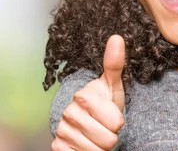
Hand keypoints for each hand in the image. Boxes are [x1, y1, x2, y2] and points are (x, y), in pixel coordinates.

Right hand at [51, 35, 125, 150]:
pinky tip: (85, 142)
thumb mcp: (113, 84)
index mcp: (85, 96)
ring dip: (100, 145)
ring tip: (97, 134)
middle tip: (105, 126)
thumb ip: (115, 64)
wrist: (83, 118)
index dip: (119, 121)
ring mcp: (62, 130)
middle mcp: (70, 113)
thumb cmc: (103, 101)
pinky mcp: (58, 146)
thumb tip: (117, 37)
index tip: (113, 115)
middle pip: (108, 140)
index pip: (117, 123)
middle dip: (110, 135)